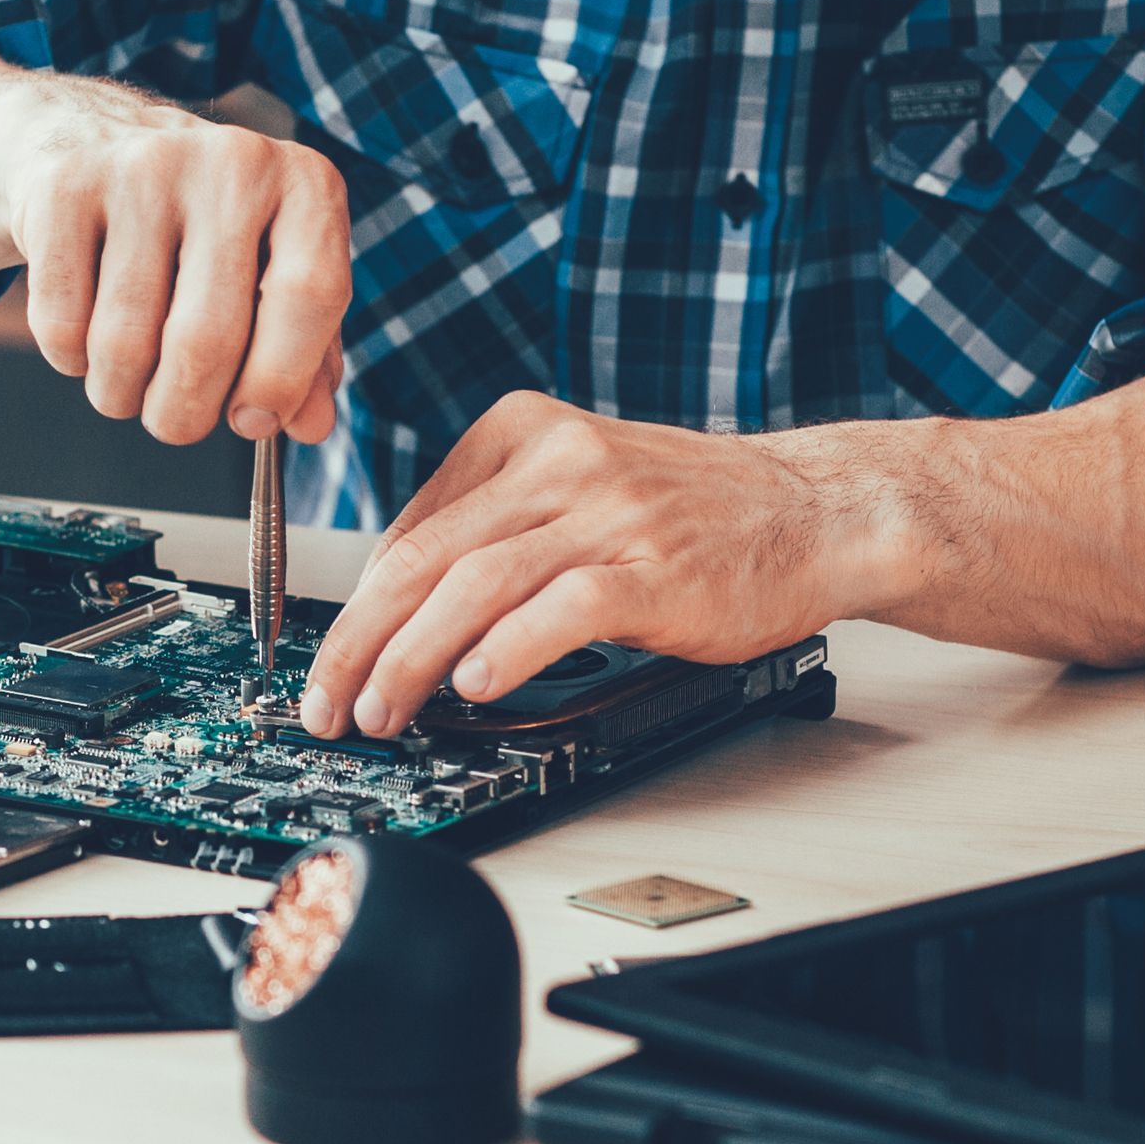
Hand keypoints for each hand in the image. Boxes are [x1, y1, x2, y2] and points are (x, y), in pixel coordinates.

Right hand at [0, 77, 349, 443]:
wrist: (86, 139)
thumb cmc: (197, 229)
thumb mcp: (268, 275)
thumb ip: (303, 356)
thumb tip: (310, 426)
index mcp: (304, 185)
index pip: (309, 294)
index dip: (279, 380)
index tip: (251, 422)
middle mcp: (232, 162)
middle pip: (207, 339)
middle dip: (183, 412)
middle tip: (174, 422)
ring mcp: (144, 167)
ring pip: (125, 343)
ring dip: (119, 393)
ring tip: (123, 381)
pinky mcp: (65, 186)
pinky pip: (63, 323)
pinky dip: (69, 359)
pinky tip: (83, 334)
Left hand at [299, 392, 916, 737]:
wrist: (817, 509)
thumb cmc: (692, 511)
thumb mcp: (575, 485)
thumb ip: (492, 528)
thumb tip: (399, 605)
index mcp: (521, 434)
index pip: (409, 528)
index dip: (357, 606)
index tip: (332, 659)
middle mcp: (557, 464)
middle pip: (424, 557)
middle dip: (358, 639)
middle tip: (326, 700)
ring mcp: (609, 513)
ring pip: (476, 584)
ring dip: (413, 658)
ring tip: (382, 710)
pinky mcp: (657, 568)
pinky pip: (563, 606)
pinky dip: (509, 648)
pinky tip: (475, 685)